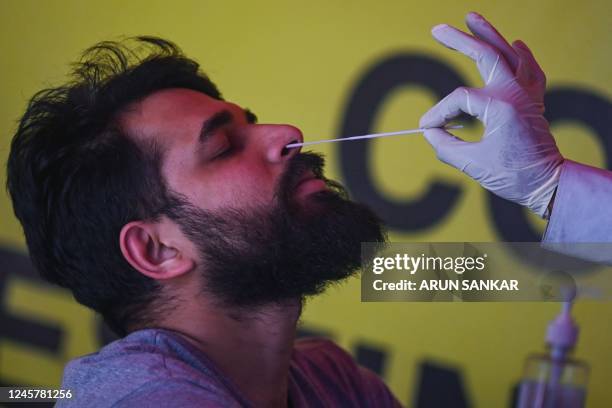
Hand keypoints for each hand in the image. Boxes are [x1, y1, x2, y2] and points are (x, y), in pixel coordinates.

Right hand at [419, 12, 563, 217]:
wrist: (549, 184)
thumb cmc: (513, 176)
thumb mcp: (472, 164)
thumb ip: (445, 145)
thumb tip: (429, 131)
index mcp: (500, 107)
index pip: (459, 99)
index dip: (438, 112)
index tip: (425, 127)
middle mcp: (516, 94)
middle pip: (485, 55)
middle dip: (460, 40)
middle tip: (438, 29)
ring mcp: (528, 95)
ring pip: (509, 54)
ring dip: (491, 35)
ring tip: (473, 18)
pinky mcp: (534, 102)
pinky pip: (530, 70)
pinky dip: (522, 55)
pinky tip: (516, 43)